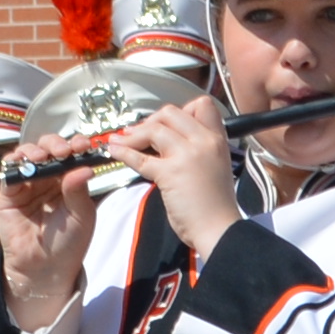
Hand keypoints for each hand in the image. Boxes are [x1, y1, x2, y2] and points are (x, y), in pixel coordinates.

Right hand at [0, 153, 97, 327]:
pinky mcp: (9, 193)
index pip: (71, 155)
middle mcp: (48, 179)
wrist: (44, 268)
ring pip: (28, 155)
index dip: (75, 146)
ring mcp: (28, 184)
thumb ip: (79, 190)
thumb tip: (84, 167)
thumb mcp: (81, 216)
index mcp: (69, 182)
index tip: (82, 145)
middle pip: (48, 149)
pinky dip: (15, 162)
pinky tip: (25, 162)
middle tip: (62, 150)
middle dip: (55, 144)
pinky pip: (10, 171)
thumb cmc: (68, 243)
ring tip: (42, 157)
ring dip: (34, 150)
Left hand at [114, 93, 237, 262]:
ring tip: (121, 141)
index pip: (201, 105)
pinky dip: (123, 152)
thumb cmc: (215, 205)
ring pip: (154, 129)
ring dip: (133, 135)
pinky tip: (115, 152)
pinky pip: (141, 157)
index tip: (166, 124)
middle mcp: (204, 141)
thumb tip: (169, 140)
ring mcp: (187, 155)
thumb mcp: (216, 166)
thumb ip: (198, 149)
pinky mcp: (170, 173)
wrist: (219, 229)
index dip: (179, 111)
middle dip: (150, 120)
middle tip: (139, 133)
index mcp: (217, 139)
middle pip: (170, 112)